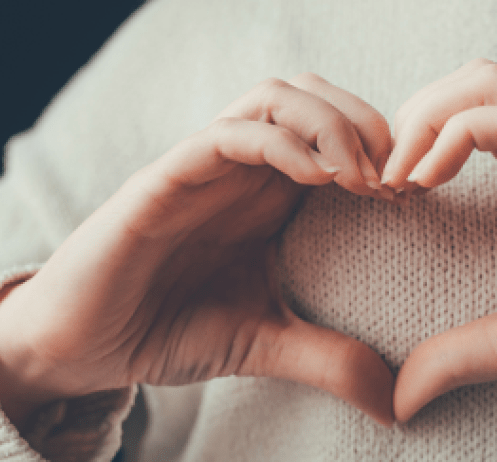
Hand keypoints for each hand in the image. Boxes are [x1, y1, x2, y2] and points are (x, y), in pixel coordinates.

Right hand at [0, 73, 396, 430]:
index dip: (383, 147)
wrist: (84, 346)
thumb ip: (327, 359)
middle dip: (366, 120)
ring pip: (272, 97)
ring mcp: (202, 168)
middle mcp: (240, 169)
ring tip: (359, 176)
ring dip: (328, 122)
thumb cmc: (167, 329)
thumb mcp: (263, 343)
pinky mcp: (163, 180)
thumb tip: (396, 404)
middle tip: (393, 179)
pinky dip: (277, 143)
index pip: (336, 129)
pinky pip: (223, 136)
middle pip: (312, 93)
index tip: (411, 196)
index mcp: (269, 192)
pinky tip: (314, 178)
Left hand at [385, 59, 496, 423]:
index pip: (472, 111)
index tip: (386, 192)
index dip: (419, 138)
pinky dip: (452, 135)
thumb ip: (460, 352)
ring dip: (425, 120)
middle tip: (382, 177)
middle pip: (473, 79)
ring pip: (486, 82)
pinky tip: (425, 183)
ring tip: (397, 178)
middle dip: (413, 117)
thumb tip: (400, 396)